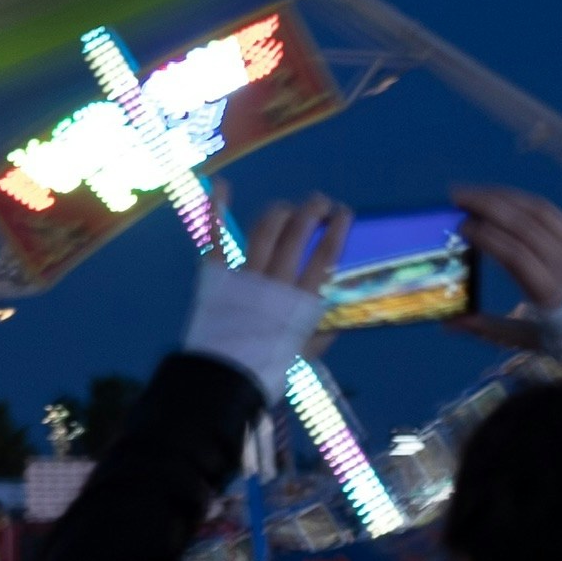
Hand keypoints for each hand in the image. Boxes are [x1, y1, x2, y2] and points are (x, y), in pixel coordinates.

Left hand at [181, 204, 349, 396]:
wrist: (224, 374)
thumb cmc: (269, 366)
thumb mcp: (305, 352)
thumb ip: (322, 333)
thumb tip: (336, 320)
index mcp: (302, 300)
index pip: (325, 255)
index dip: (336, 230)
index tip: (344, 214)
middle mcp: (276, 281)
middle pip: (297, 235)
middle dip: (311, 212)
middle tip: (319, 202)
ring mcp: (244, 274)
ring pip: (264, 230)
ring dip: (279, 212)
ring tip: (288, 208)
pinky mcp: (216, 273)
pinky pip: (216, 236)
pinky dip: (217, 209)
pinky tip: (220, 185)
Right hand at [458, 184, 561, 318]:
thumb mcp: (532, 340)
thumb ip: (489, 329)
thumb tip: (448, 323)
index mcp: (551, 293)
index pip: (515, 254)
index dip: (486, 236)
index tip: (461, 227)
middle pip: (523, 225)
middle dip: (487, 206)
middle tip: (457, 197)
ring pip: (536, 211)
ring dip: (501, 197)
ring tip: (473, 192)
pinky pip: (549, 210)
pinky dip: (521, 199)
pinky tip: (501, 197)